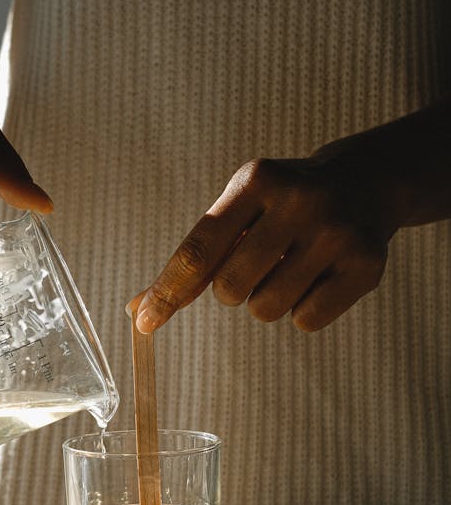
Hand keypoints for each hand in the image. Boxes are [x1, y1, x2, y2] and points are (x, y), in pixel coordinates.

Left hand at [134, 143, 400, 334]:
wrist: (364, 184)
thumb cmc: (282, 205)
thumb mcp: (238, 209)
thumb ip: (194, 258)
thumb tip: (139, 310)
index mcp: (256, 181)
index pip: (199, 249)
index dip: (168, 291)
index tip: (144, 323)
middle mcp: (298, 202)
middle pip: (230, 288)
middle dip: (232, 288)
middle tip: (257, 263)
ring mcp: (336, 234)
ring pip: (266, 309)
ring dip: (268, 300)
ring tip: (291, 266)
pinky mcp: (366, 266)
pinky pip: (306, 321)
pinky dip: (303, 311)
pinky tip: (318, 277)